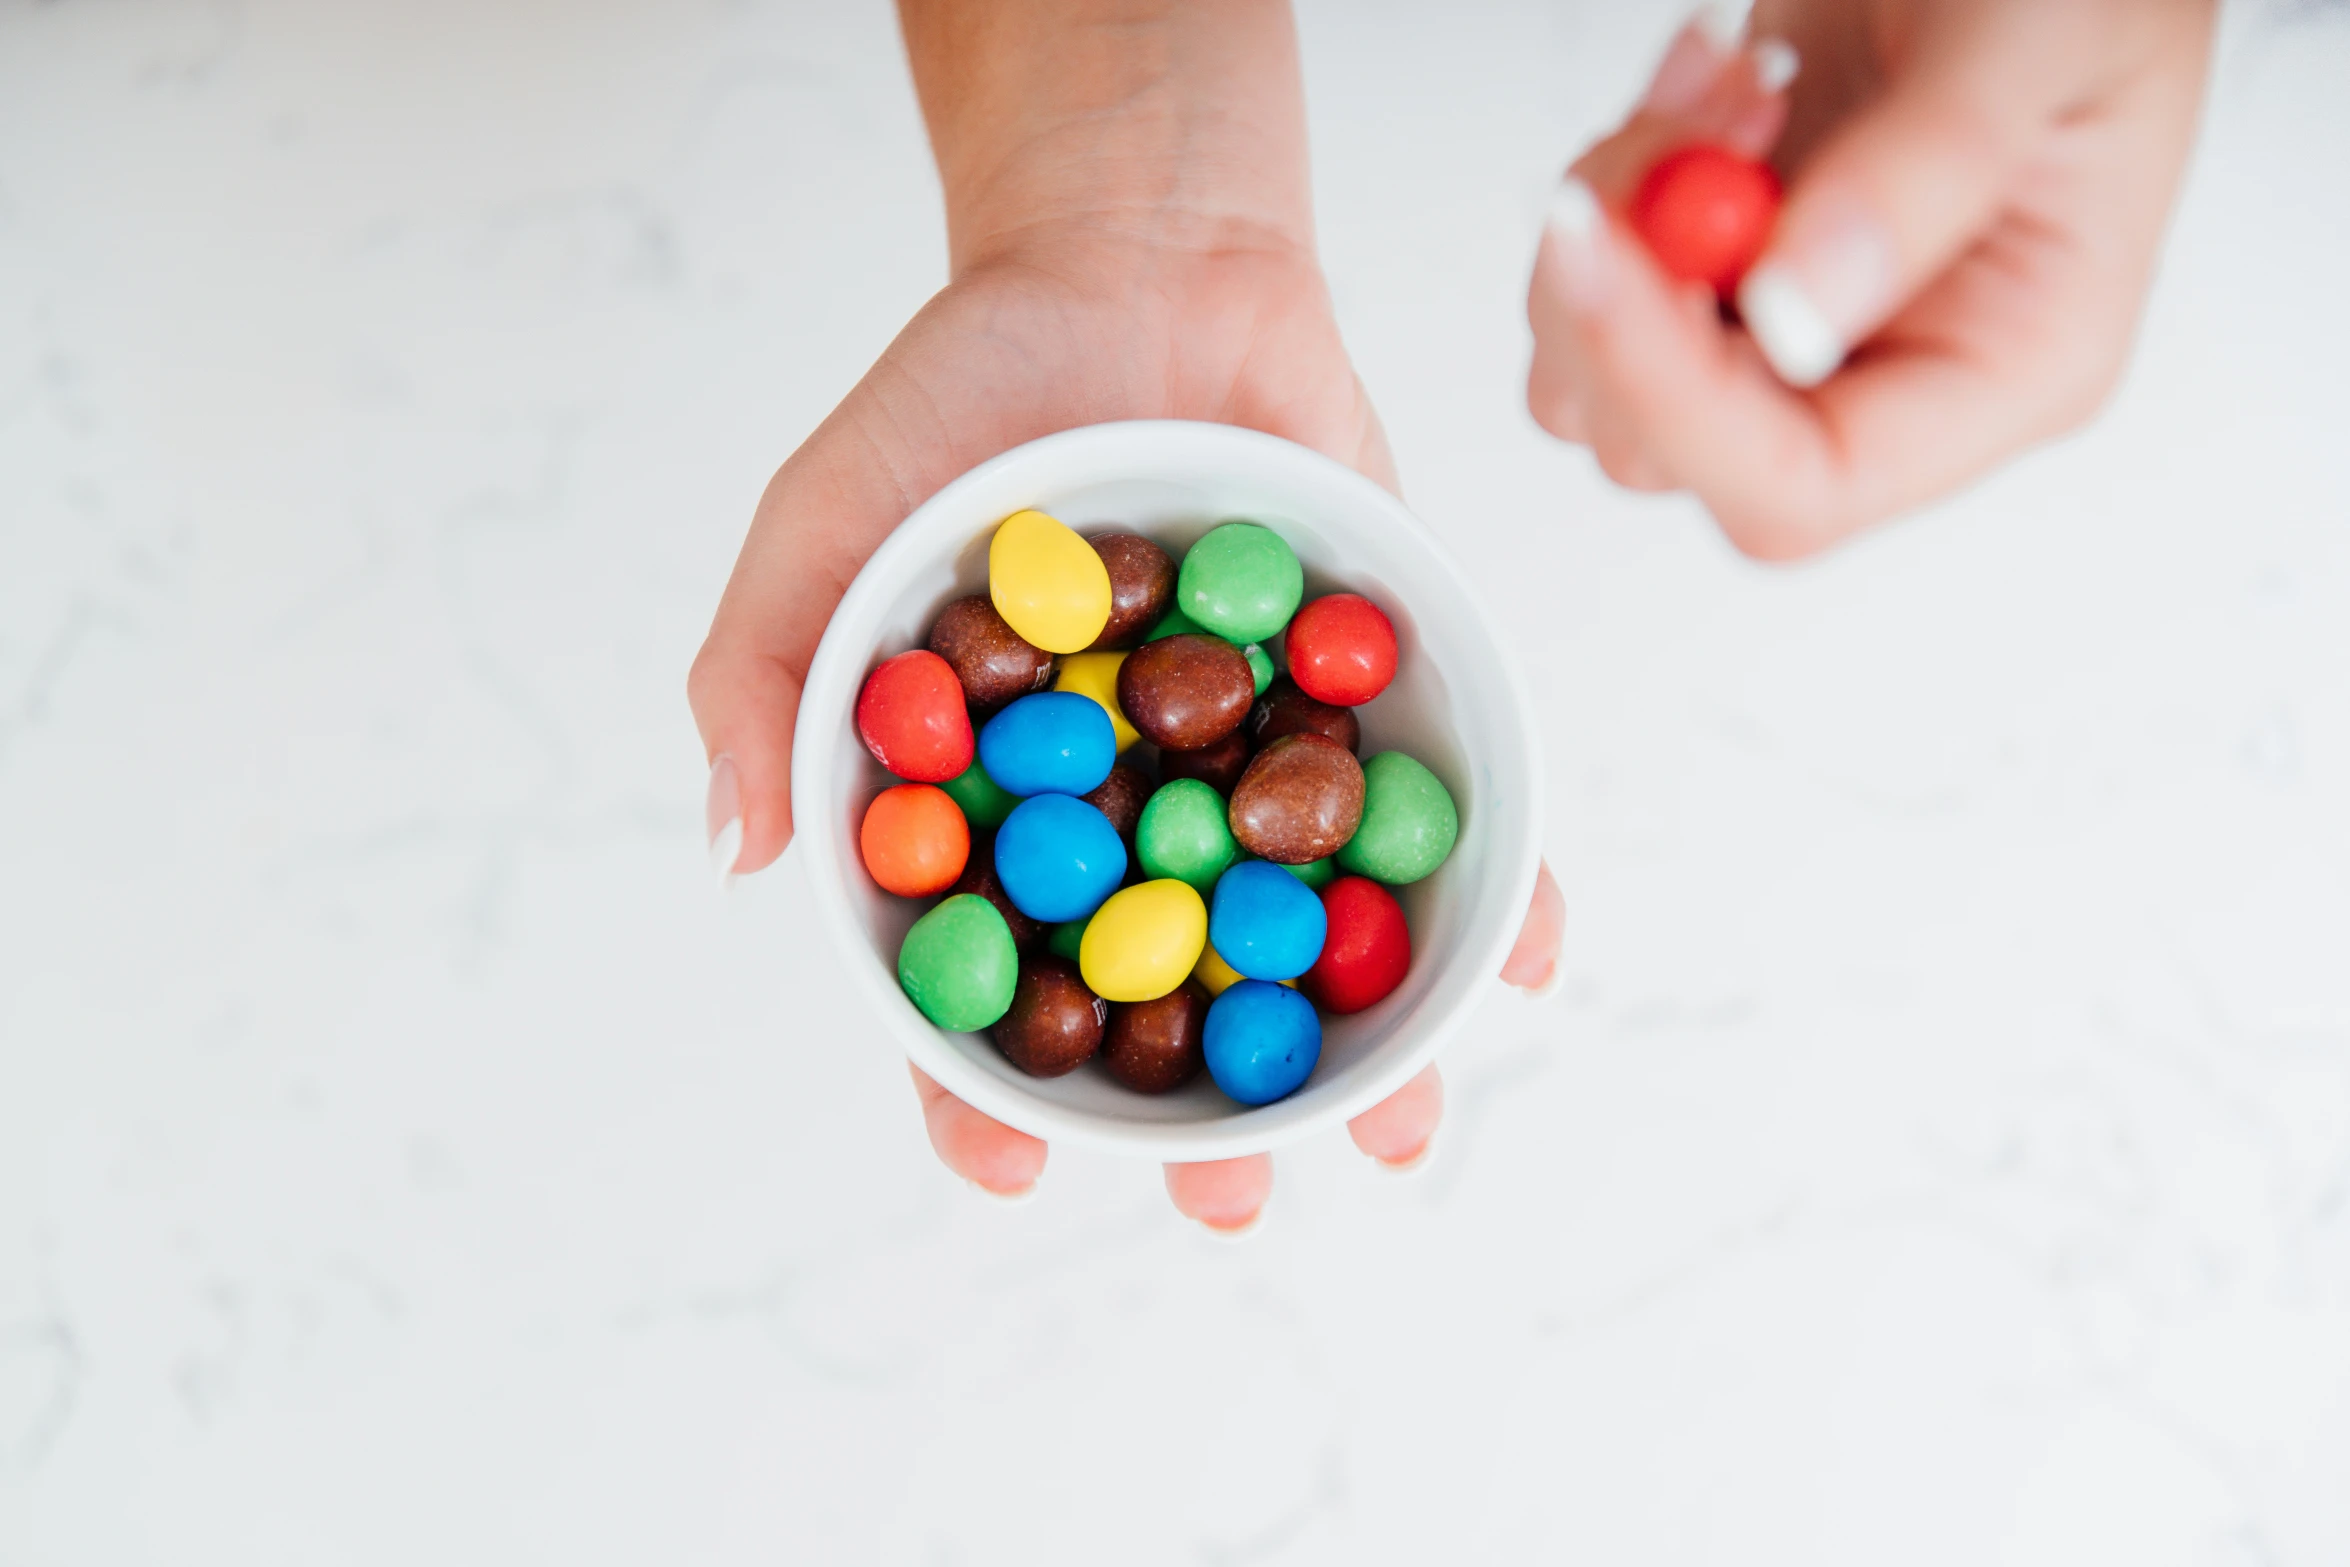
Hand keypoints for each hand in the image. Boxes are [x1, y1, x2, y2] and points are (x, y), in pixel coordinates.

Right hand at [691, 137, 1565, 1230]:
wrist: (1135, 258)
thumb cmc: (959, 399)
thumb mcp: (823, 527)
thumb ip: (764, 679)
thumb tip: (743, 856)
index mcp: (1000, 810)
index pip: (982, 984)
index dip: (984, 1087)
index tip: (1012, 1170)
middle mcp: (1133, 811)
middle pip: (1164, 999)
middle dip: (1202, 1116)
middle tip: (1236, 1205)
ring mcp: (1257, 762)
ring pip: (1308, 937)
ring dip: (1363, 1046)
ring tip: (1400, 1130)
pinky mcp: (1368, 696)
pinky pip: (1435, 809)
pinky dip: (1491, 883)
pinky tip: (1524, 957)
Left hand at [1527, 0, 2214, 556]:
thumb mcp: (2038, 37)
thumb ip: (1925, 174)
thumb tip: (1790, 318)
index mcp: (2008, 373)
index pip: (1806, 488)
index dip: (1678, 404)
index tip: (1610, 259)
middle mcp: (1888, 382)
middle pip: (1668, 451)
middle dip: (1630, 292)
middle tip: (1703, 123)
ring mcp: (1792, 330)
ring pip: (1599, 383)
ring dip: (1621, 222)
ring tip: (1724, 86)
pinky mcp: (1723, 270)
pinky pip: (1595, 293)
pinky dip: (1616, 182)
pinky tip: (1704, 79)